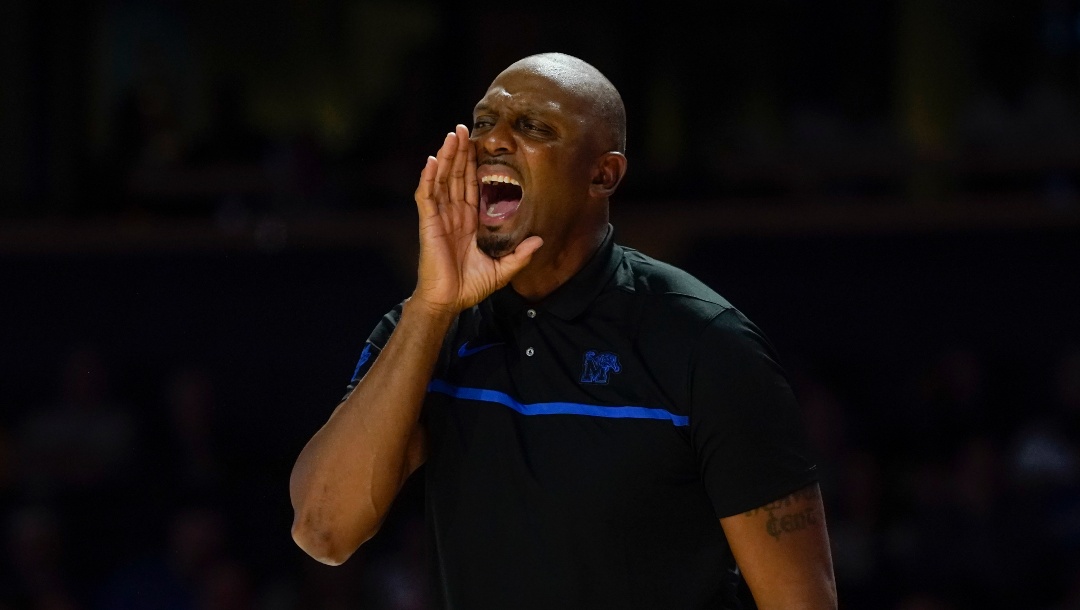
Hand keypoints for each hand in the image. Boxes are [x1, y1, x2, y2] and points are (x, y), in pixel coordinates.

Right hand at [411, 124, 542, 315]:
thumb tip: (540, 240)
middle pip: (456, 176)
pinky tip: (432, 161)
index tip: (480, 145)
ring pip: (442, 180)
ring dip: (445, 157)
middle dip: (459, 152)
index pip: (471, 186)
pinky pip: (427, 196)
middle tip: (463, 128)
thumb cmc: (469, 287)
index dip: (474, 165)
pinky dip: (428, 178)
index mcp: (469, 221)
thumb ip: (520, 255)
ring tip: (451, 135)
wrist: (449, 301)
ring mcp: (440, 217)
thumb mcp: (502, 270)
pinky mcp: (429, 224)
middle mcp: (453, 215)